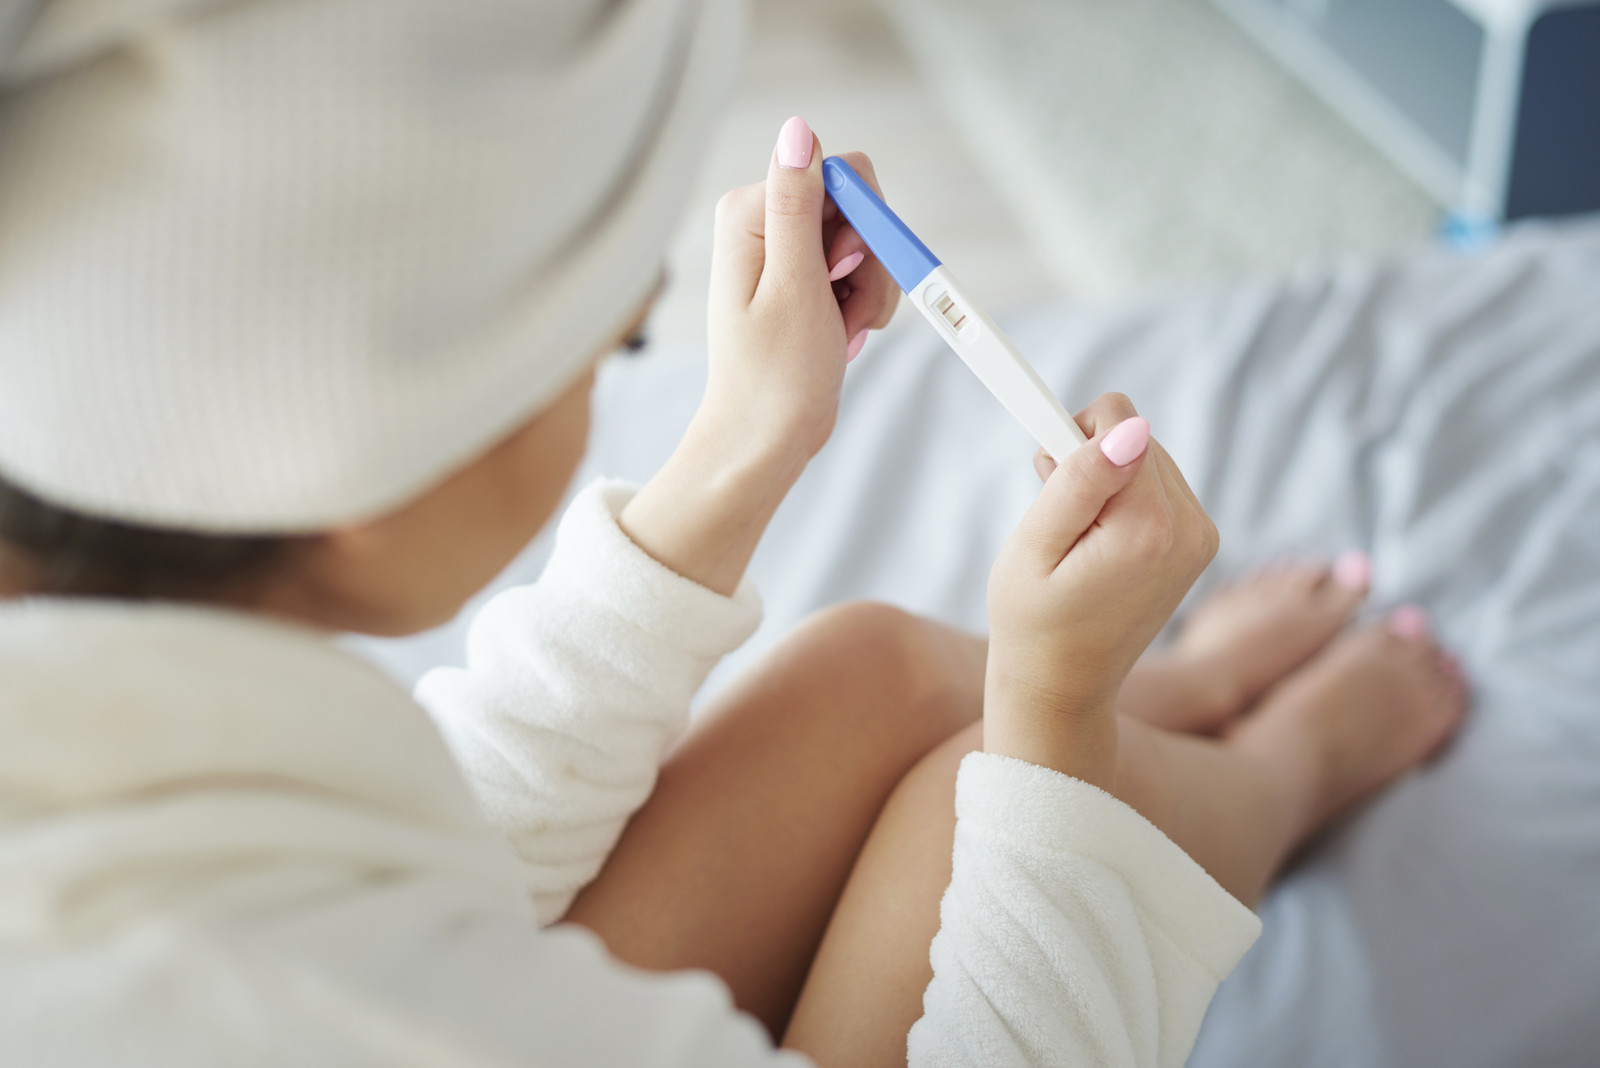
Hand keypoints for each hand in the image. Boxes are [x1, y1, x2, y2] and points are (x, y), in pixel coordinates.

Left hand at [699, 115, 898, 463]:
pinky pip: (859, 270)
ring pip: (866, 241)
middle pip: (857, 206)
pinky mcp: (804, 278)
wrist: (765, 439)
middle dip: (870, 262)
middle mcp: (764, 222)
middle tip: (846, 309)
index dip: (861, 223)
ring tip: (842, 330)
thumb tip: (797, 128)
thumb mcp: (794, 286)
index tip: (846, 272)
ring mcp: (786, 251)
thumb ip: (798, 205)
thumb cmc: (775, 378)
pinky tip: (840, 333)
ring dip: (871, 290)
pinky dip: (863, 304)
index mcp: (751, 213)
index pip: (839, 173)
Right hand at [983, 394, 1218, 786]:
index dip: (1069, 437)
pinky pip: (1159, 483)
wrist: (1064, 684)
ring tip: (1078, 536)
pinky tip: (1100, 543)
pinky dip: (1125, 499)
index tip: (1045, 474)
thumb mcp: (1034, 548)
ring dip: (1107, 481)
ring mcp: (1202, 537)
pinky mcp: (1200, 541)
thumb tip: (1132, 427)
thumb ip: (1078, 483)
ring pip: (1147, 455)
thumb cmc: (1032, 620)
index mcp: (1148, 528)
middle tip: (1058, 516)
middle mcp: (1190, 528)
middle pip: (1136, 433)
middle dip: (1089, 460)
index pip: (1119, 420)